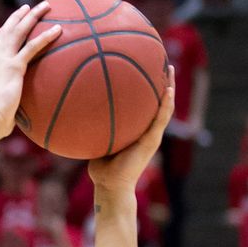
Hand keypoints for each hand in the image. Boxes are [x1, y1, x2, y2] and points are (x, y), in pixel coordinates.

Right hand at [0, 2, 60, 138]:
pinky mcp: (14, 66)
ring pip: (19, 31)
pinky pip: (33, 47)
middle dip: (17, 17)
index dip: (5, 34)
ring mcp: (3, 61)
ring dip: (32, 16)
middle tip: (28, 7)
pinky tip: (58, 28)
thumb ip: (8, 110)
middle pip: (6, 31)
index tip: (12, 26)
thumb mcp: (0, 112)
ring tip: (46, 5)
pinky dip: (46, 36)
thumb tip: (14, 122)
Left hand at [88, 65, 175, 191]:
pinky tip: (168, 90)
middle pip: (159, 101)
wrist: (110, 186)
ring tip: (169, 68)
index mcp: (138, 131)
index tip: (146, 67)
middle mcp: (147, 131)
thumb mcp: (98, 141)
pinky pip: (161, 120)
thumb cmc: (101, 168)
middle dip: (162, 81)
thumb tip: (78, 110)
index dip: (148, 88)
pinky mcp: (152, 141)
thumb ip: (95, 127)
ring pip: (165, 107)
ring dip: (169, 87)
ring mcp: (152, 136)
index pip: (145, 105)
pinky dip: (166, 105)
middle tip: (162, 61)